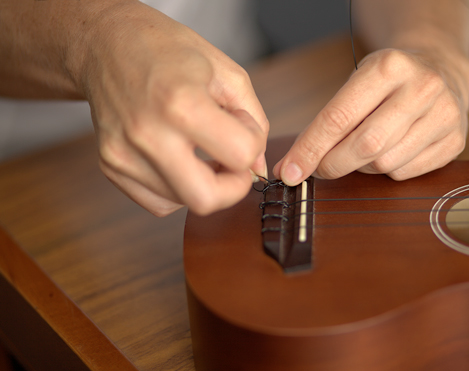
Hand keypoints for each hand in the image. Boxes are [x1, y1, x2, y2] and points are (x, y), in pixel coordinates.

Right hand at [82, 3, 267, 215]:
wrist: (106, 43)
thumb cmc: (167, 50)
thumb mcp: (225, 71)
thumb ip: (254, 120)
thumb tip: (257, 167)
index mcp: (182, 103)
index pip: (240, 155)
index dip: (253, 145)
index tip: (242, 128)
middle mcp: (148, 134)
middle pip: (206, 200)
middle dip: (232, 187)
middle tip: (232, 163)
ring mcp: (124, 154)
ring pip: (182, 203)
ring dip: (204, 184)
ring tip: (199, 147)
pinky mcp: (111, 166)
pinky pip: (158, 202)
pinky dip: (177, 190)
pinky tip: (178, 159)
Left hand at [273, 48, 468, 184]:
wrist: (440, 70)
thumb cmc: (388, 82)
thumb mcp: (357, 83)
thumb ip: (328, 121)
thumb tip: (294, 166)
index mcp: (389, 67)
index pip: (339, 117)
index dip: (309, 149)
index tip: (289, 171)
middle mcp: (421, 88)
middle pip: (365, 146)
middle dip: (333, 164)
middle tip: (319, 169)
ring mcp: (444, 114)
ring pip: (386, 163)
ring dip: (362, 167)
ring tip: (361, 151)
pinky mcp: (456, 140)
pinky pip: (406, 173)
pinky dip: (387, 171)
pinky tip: (388, 153)